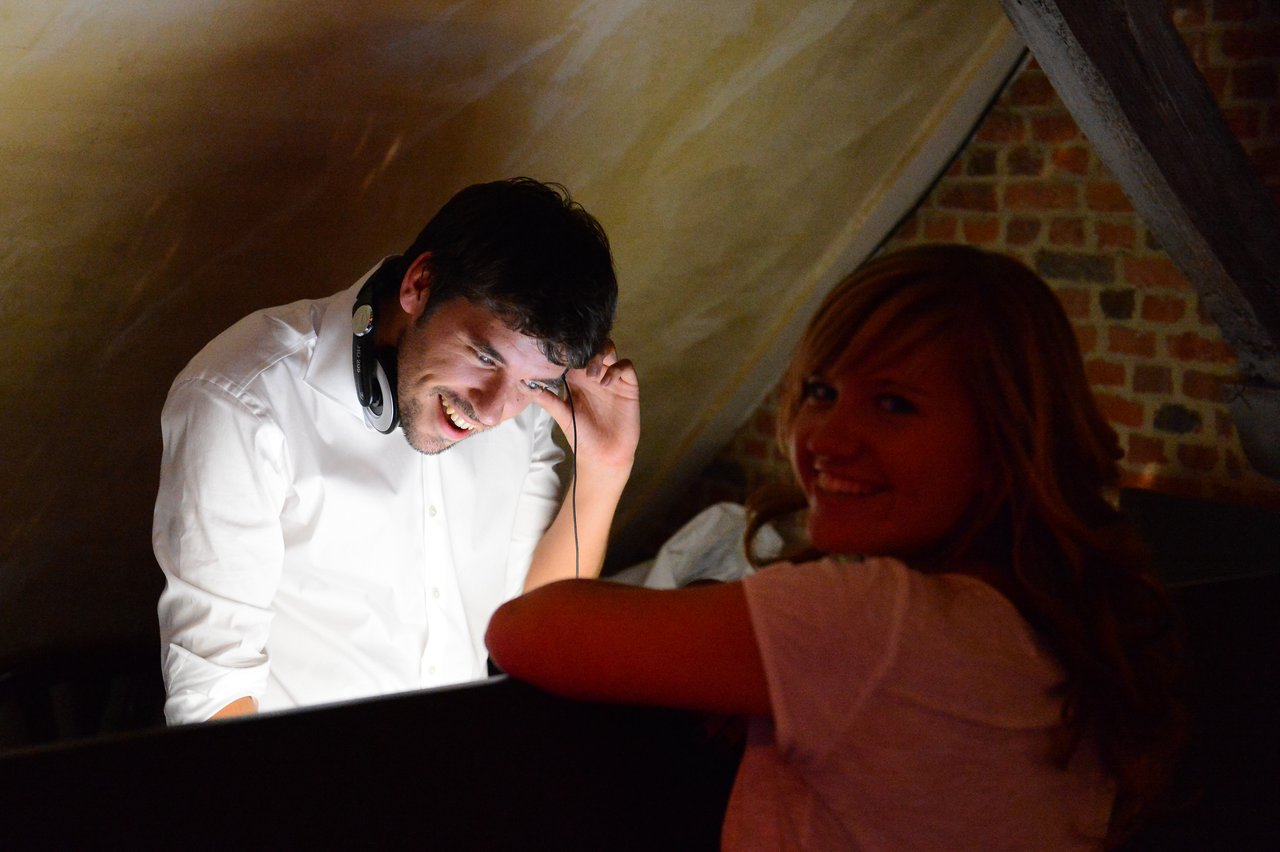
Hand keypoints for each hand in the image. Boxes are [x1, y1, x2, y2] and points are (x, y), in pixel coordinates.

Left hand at [532, 340, 638, 477]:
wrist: (603, 456)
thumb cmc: (581, 436)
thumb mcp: (561, 414)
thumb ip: (545, 398)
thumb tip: (522, 383)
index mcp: (576, 378)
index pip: (574, 353)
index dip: (569, 349)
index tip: (561, 354)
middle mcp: (594, 375)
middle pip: (593, 345)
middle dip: (587, 349)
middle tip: (580, 365)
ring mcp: (612, 379)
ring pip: (610, 349)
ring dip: (601, 355)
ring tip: (592, 375)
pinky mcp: (628, 386)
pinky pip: (626, 366)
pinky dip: (616, 369)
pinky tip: (605, 383)